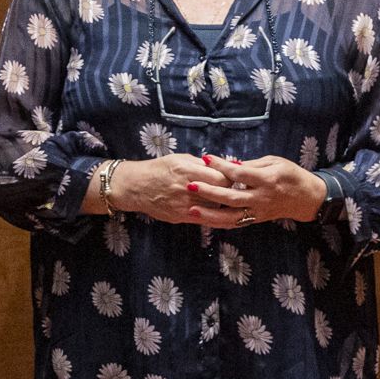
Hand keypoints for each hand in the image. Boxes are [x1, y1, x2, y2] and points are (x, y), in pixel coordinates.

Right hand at [102, 154, 256, 227]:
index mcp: (187, 169)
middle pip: (220, 193)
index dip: (232, 178)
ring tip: (236, 204)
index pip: (221, 176)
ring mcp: (184, 204)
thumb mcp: (180, 159)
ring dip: (226, 207)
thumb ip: (201, 163)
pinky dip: (216, 218)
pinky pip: (204, 219)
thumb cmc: (159, 169)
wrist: (136, 187)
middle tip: (243, 192)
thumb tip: (225, 165)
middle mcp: (186, 188)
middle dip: (232, 193)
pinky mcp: (180, 216)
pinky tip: (225, 216)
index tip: (239, 178)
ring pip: (215, 209)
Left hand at [198, 153, 330, 224]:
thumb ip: (252, 165)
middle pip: (231, 197)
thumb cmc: (291, 175)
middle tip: (190, 185)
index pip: (239, 174)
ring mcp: (258, 211)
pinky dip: (219, 223)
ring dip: (209, 214)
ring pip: (231, 217)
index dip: (221, 166)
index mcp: (267, 180)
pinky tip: (203, 220)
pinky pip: (235, 223)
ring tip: (190, 210)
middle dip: (209, 192)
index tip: (206, 158)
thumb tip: (230, 165)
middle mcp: (261, 198)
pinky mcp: (256, 220)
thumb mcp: (275, 162)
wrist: (307, 198)